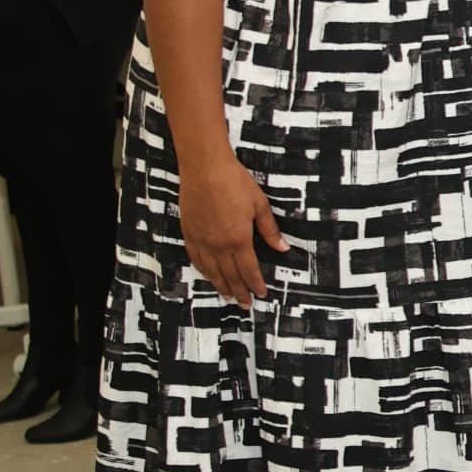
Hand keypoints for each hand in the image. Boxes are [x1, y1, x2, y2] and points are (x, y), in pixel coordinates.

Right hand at [179, 151, 286, 306]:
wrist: (204, 167)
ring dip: (221, 285)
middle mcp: (218, 244)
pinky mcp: (189, 232)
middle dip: (239, 291)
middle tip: (245, 304)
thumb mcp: (259, 205)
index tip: (260, 294)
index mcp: (238, 239)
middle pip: (230, 275)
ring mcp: (201, 240)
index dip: (255, 284)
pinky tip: (208, 275)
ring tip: (228, 295)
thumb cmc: (234, 182)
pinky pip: (196, 258)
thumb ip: (270, 230)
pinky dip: (203, 270)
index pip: (249, 270)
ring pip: (211, 271)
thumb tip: (283, 248)